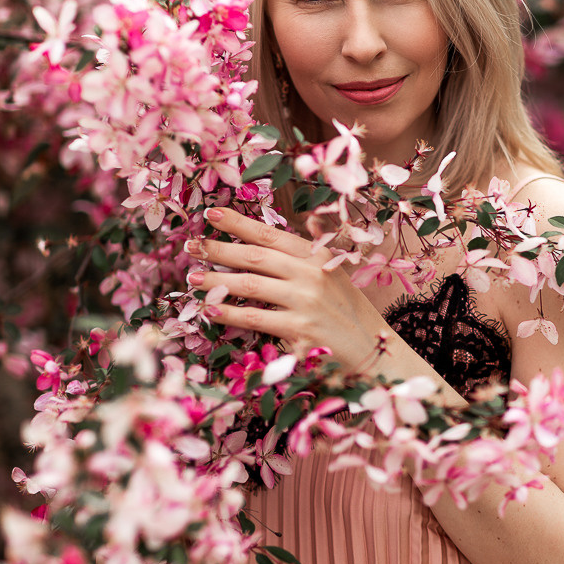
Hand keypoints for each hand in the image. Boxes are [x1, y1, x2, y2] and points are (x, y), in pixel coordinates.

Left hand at [184, 207, 387, 371]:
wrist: (371, 349)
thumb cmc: (345, 312)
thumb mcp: (332, 275)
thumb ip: (306, 254)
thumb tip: (287, 229)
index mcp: (317, 256)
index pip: (271, 234)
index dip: (239, 223)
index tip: (211, 214)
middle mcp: (311, 274)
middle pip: (255, 256)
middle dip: (218, 249)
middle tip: (192, 245)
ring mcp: (306, 302)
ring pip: (250, 285)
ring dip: (216, 280)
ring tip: (192, 277)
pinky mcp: (300, 330)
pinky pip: (256, 318)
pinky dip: (230, 313)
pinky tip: (210, 309)